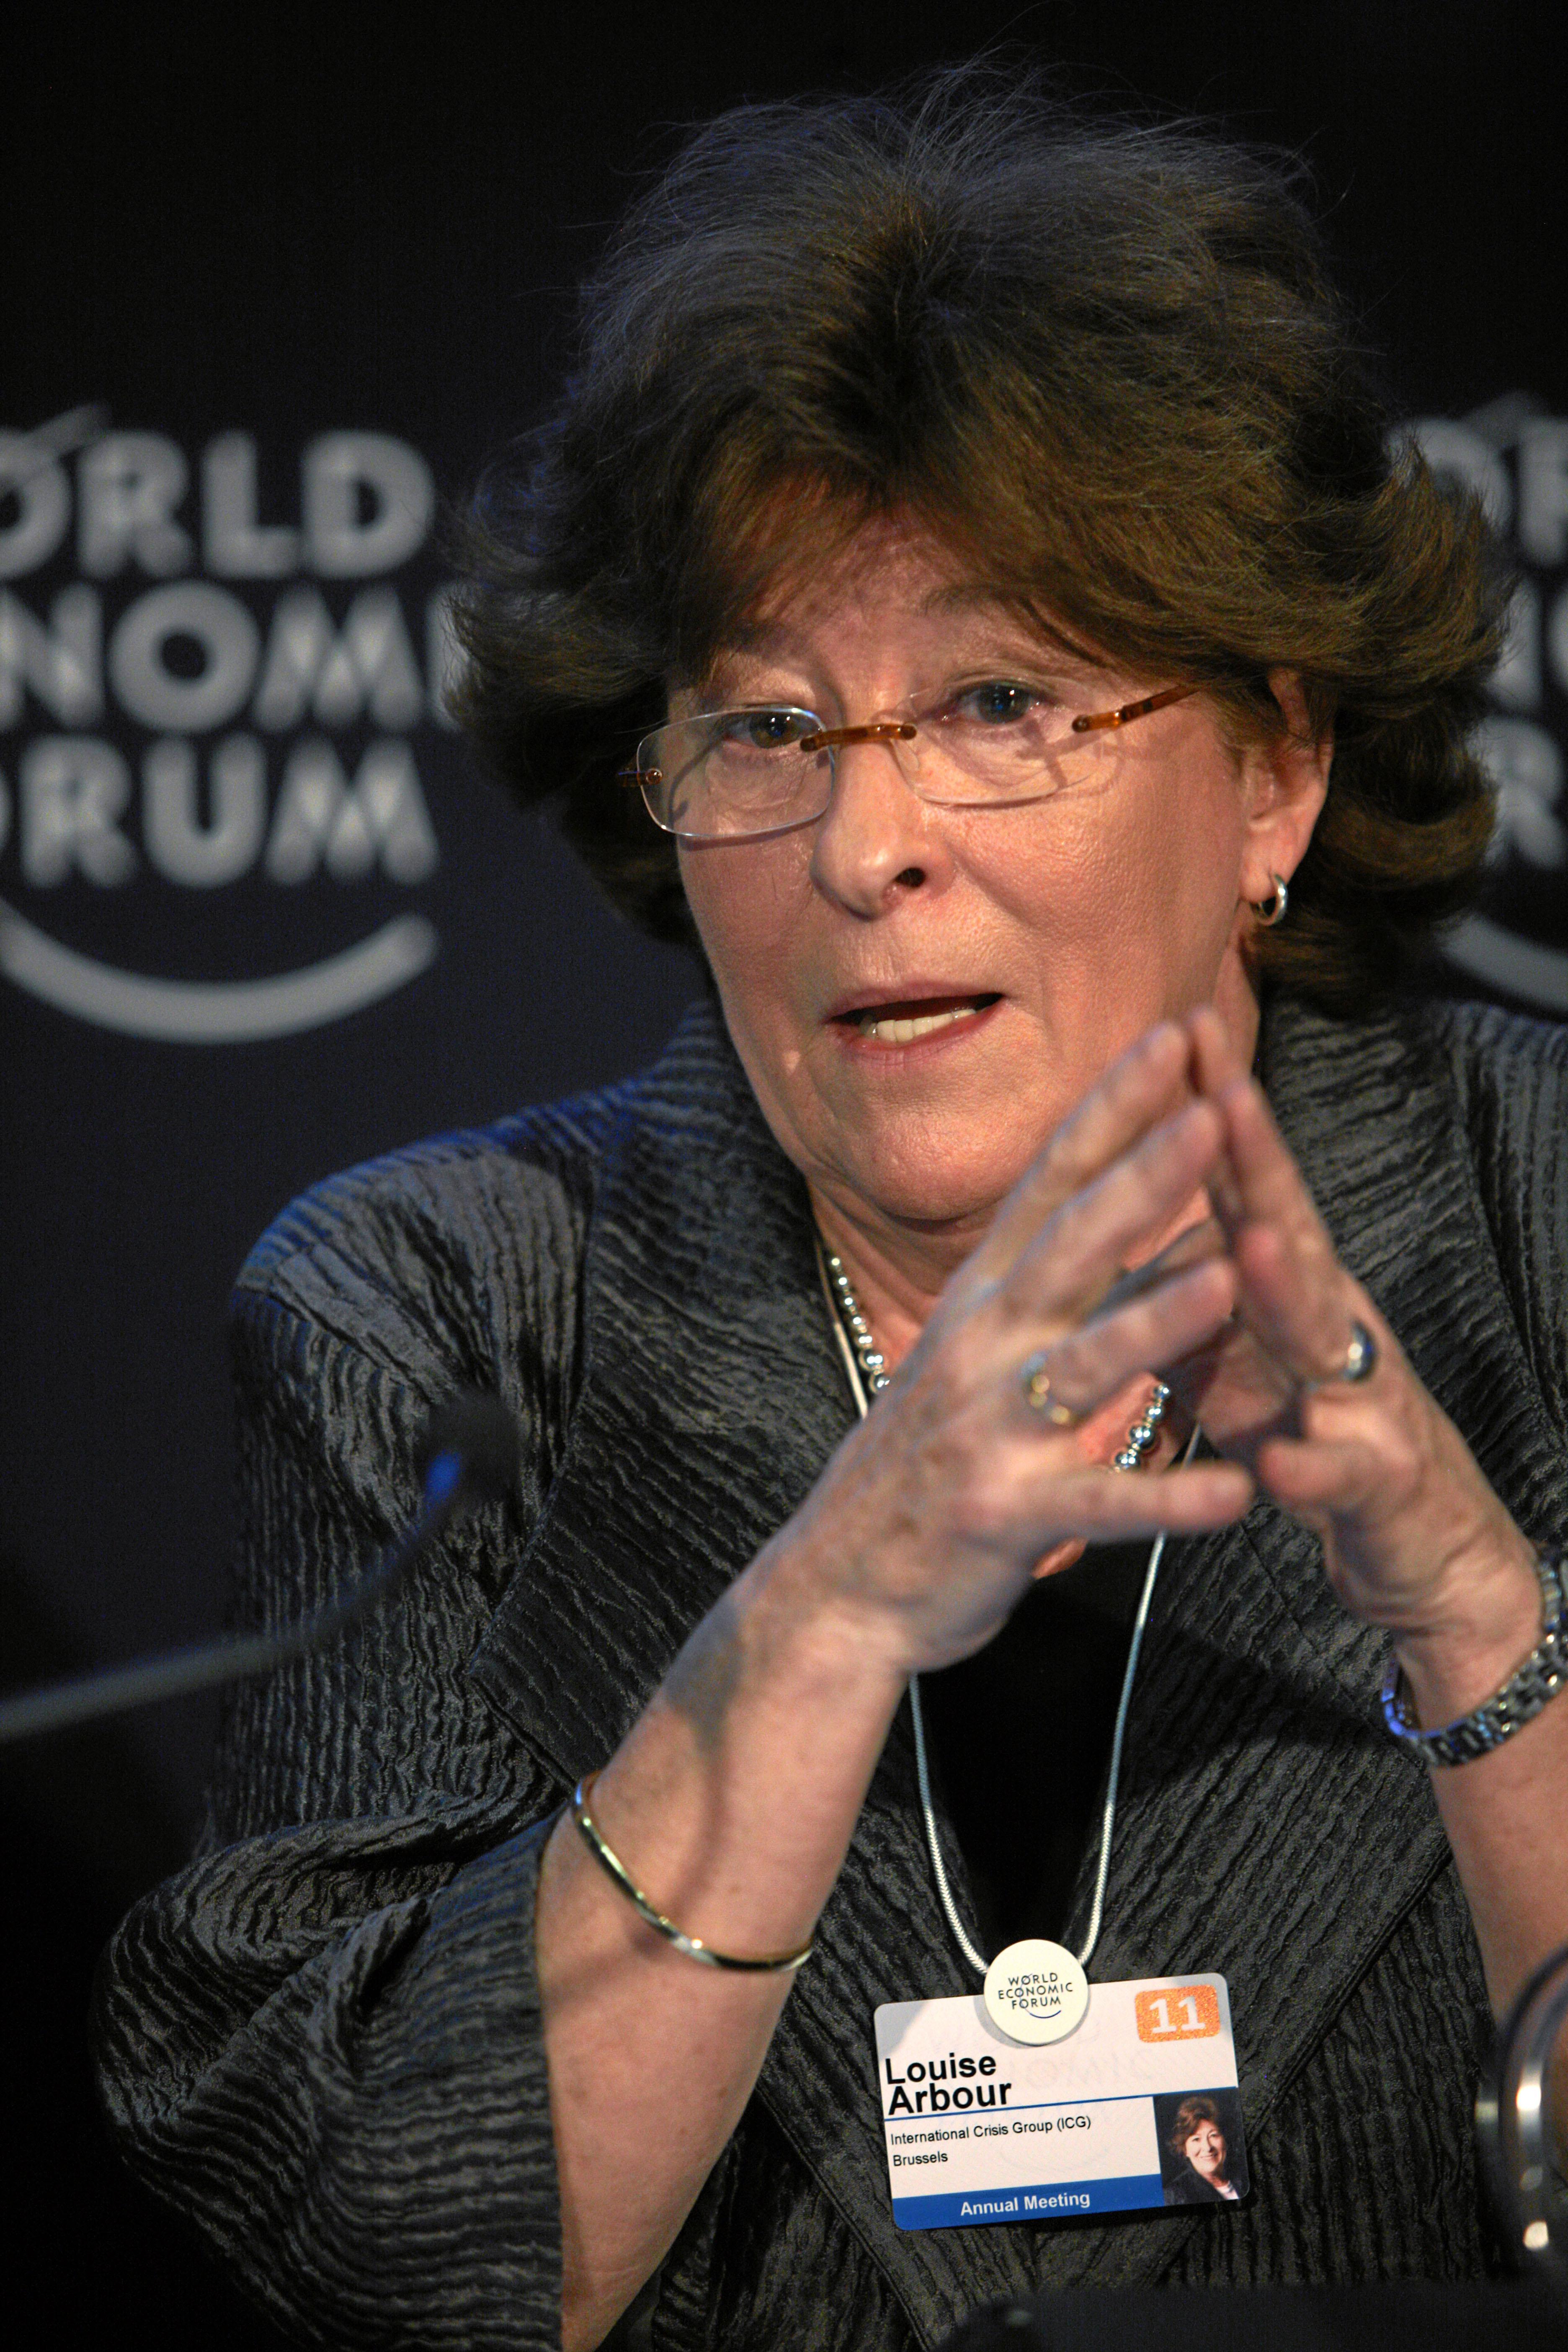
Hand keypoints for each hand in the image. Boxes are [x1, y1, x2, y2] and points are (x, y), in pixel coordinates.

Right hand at [789, 1023, 1253, 1677]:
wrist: (839, 1583)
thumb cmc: (927, 1459)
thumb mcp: (975, 1349)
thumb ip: (1044, 1281)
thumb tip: (1125, 1200)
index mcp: (982, 1300)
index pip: (1050, 1183)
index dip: (1110, 1108)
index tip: (1174, 1037)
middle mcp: (981, 1349)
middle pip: (1070, 1250)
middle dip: (1142, 1180)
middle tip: (1213, 1114)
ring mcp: (988, 1432)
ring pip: (1084, 1366)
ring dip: (1157, 1320)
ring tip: (1230, 1277)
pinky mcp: (1003, 1518)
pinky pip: (1098, 1507)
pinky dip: (1167, 1502)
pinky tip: (1236, 1495)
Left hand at [1173, 1008, 1538, 1690]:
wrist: (1419, 1550)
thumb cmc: (1315, 1436)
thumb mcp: (1242, 1357)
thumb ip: (1193, 1295)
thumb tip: (1133, 1226)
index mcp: (1293, 1292)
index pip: (1247, 1186)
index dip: (1216, 1111)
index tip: (1183, 1028)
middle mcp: (1334, 1326)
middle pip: (1295, 1230)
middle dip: (1262, 1164)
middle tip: (1226, 1091)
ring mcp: (1364, 1400)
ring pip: (1325, 1339)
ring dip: (1290, 1292)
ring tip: (1253, 1246)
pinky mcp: (1376, 1487)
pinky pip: (1339, 1475)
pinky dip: (1312, 1467)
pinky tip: (1286, 1463)